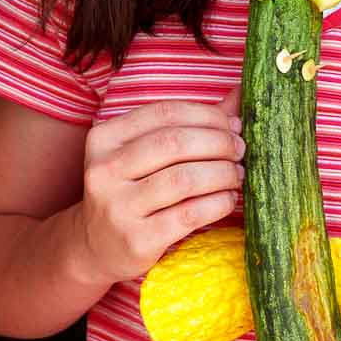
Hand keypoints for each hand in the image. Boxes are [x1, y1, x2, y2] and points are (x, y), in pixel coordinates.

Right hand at [74, 86, 243, 284]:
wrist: (99, 248)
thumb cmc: (134, 190)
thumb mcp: (147, 153)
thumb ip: (191, 123)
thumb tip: (241, 92)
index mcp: (105, 138)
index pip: (166, 112)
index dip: (208, 115)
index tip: (233, 126)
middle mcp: (104, 170)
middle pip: (176, 143)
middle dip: (219, 143)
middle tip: (240, 150)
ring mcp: (118, 207)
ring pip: (185, 179)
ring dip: (223, 173)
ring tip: (237, 175)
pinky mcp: (137, 240)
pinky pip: (190, 214)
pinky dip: (219, 203)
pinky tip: (228, 199)